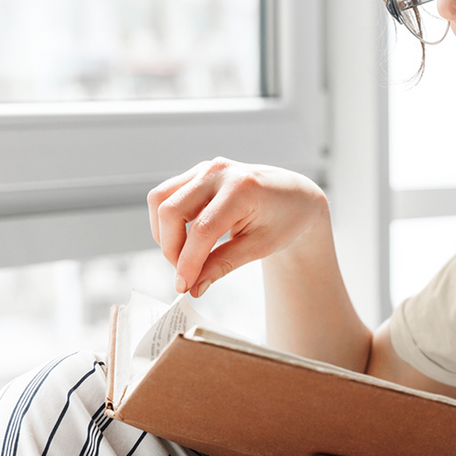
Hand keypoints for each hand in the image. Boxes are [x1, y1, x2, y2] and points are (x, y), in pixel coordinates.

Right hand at [148, 157, 328, 296]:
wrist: (295, 196)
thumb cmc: (284, 220)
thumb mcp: (260, 246)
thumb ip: (224, 264)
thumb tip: (193, 286)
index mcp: (242, 188)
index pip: (202, 229)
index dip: (188, 262)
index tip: (184, 286)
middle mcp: (219, 172)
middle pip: (171, 210)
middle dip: (170, 248)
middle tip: (185, 273)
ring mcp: (206, 168)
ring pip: (160, 198)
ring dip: (163, 232)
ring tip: (184, 255)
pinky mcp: (198, 172)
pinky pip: (166, 194)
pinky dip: (168, 220)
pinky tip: (187, 238)